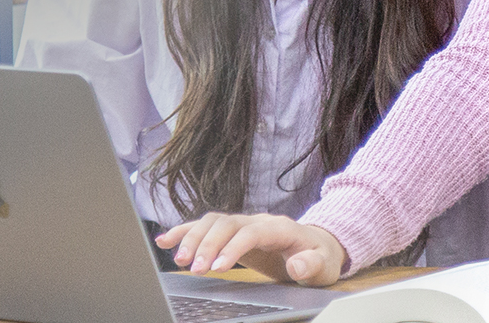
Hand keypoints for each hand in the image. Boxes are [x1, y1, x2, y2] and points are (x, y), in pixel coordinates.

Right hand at [155, 213, 347, 285]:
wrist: (317, 246)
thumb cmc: (319, 257)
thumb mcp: (323, 265)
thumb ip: (310, 264)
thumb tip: (295, 265)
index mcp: (279, 227)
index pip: (251, 232)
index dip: (233, 247)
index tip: (218, 268)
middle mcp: (258, 220)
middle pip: (226, 224)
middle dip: (207, 244)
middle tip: (193, 267)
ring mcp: (243, 223)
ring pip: (212, 222)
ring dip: (193, 238)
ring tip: (179, 259)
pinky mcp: (232, 232)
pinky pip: (205, 227)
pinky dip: (184, 232)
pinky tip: (165, 240)